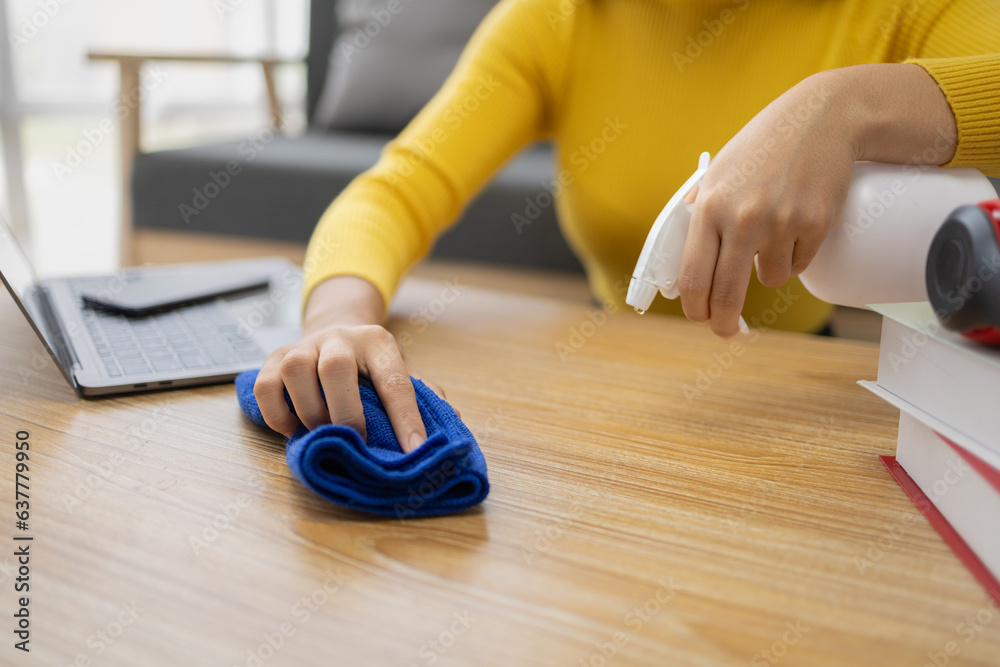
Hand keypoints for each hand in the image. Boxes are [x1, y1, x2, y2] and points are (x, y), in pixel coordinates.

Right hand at [252, 276, 444, 451]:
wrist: (334, 330)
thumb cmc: (371, 365)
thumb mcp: (402, 371)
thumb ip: (423, 395)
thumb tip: (451, 421)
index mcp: (378, 342)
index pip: (395, 381)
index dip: (406, 419)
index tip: (416, 451)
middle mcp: (339, 338)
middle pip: (335, 368)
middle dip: (345, 413)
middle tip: (354, 440)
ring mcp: (303, 345)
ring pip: (296, 372)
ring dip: (309, 412)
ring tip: (324, 433)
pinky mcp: (273, 358)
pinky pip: (266, 387)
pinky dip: (277, 414)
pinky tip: (294, 428)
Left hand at [678, 72, 855, 336]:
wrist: (821, 118)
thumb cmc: (763, 146)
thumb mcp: (718, 171)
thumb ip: (696, 211)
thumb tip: (678, 260)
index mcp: (709, 207)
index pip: (693, 276)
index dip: (694, 307)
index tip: (698, 317)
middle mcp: (743, 218)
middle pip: (728, 293)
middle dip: (723, 321)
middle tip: (725, 330)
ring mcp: (782, 223)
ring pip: (771, 279)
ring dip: (768, 270)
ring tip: (773, 234)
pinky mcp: (816, 225)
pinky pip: (799, 264)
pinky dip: (796, 255)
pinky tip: (796, 223)